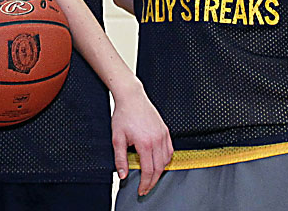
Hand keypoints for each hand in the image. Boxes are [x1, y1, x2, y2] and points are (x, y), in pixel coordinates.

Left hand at [111, 80, 172, 195]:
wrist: (131, 98)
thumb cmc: (123, 116)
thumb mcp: (117, 138)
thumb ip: (120, 159)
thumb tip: (122, 175)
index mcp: (145, 143)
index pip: (149, 170)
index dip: (145, 183)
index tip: (141, 190)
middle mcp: (157, 140)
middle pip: (159, 168)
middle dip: (153, 181)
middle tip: (146, 188)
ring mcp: (163, 135)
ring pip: (166, 160)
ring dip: (160, 171)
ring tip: (151, 176)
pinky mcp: (165, 131)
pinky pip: (170, 150)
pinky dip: (165, 159)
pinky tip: (158, 162)